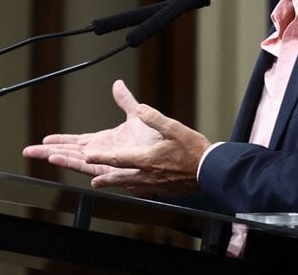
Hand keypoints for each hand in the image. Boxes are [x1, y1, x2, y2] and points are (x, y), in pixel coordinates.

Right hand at [22, 80, 162, 176]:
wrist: (172, 151)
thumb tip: (117, 84)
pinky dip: (76, 164)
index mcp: (106, 141)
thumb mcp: (137, 114)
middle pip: (71, 152)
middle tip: (29, 151)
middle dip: (50, 151)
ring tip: (43, 154)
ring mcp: (107, 162)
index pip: (79, 141)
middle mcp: (104, 153)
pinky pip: (91, 167)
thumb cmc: (158, 137)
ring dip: (60, 157)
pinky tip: (62, 162)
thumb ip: (125, 100)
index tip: (44, 140)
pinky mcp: (113, 169)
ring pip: (77, 160)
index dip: (61, 140)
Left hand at [85, 103, 210, 196]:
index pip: (117, 159)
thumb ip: (154, 118)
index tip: (87, 156)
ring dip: (118, 184)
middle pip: (120, 178)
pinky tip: (137, 186)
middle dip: (105, 179)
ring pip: (131, 186)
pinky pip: (144, 189)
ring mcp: (155, 184)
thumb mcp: (174, 128)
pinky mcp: (164, 189)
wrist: (210, 171)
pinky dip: (135, 187)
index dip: (100, 157)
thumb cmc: (193, 150)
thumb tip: (141, 109)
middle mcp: (147, 175)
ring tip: (111, 185)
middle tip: (93, 181)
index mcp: (147, 159)